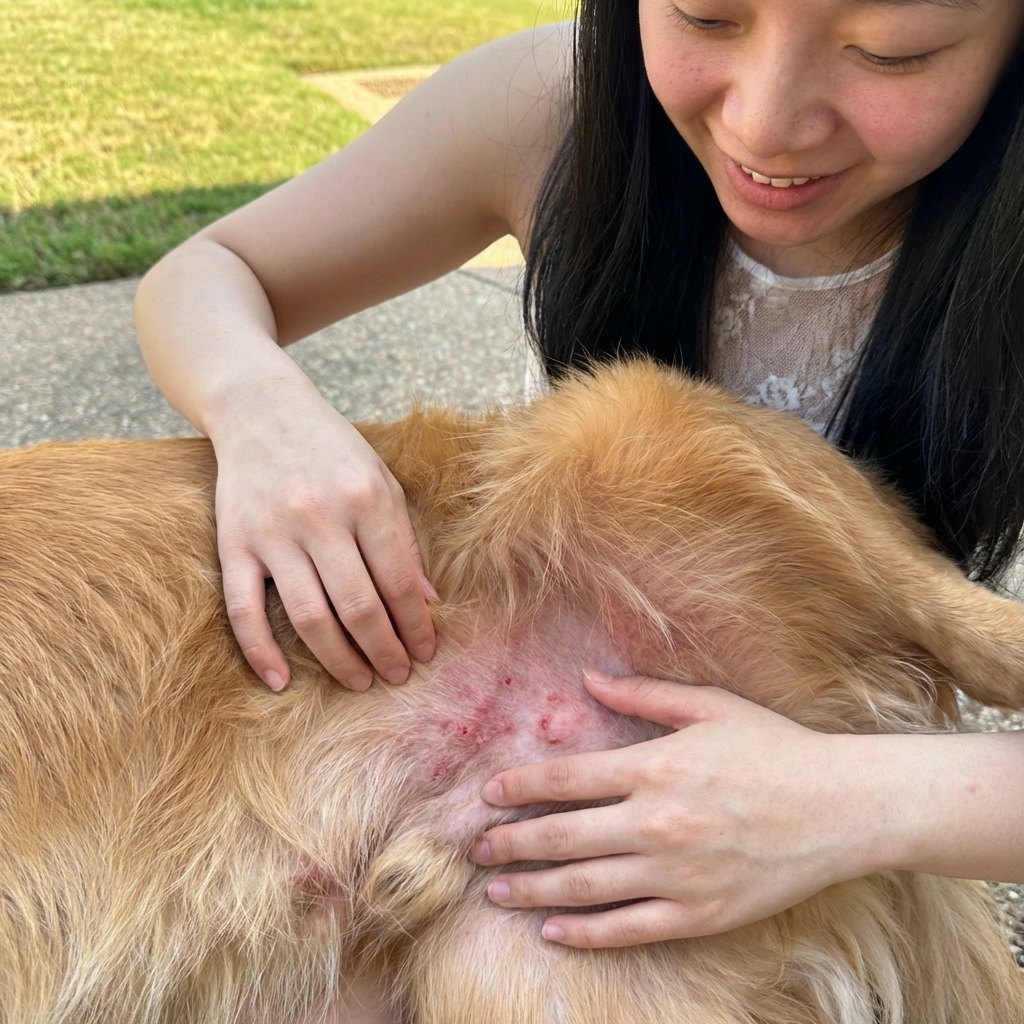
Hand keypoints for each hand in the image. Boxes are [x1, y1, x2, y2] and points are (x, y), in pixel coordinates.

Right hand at [212, 379, 436, 690]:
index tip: (426, 652)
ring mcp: (272, 533)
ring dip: (339, 660)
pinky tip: (280, 682)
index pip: (399, 581)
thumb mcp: (381, 481)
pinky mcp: (232, 543)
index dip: (416, 626)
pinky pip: (243, 610)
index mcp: (366, 499)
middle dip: (385, 651)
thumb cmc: (332, 449)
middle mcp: (320, 517)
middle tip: (398, 676)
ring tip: (360, 681)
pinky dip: (261, 652)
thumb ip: (404, 541)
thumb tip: (428, 602)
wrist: (260, 408)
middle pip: (358, 606)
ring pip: (309, 616)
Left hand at [469, 671, 889, 946]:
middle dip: (512, 842)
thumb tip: (588, 678)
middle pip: (563, 836)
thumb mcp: (711, 706)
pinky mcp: (699, 913)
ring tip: (497, 890)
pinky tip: (554, 931)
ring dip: (533, 890)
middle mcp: (657, 822)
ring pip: (585, 887)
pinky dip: (586, 933)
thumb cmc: (775, 748)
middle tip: (477, 848)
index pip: (567, 778)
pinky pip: (629, 928)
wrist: (841, 808)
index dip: (521, 786)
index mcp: (656, 766)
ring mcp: (677, 873)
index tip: (490, 794)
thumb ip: (645, 693)